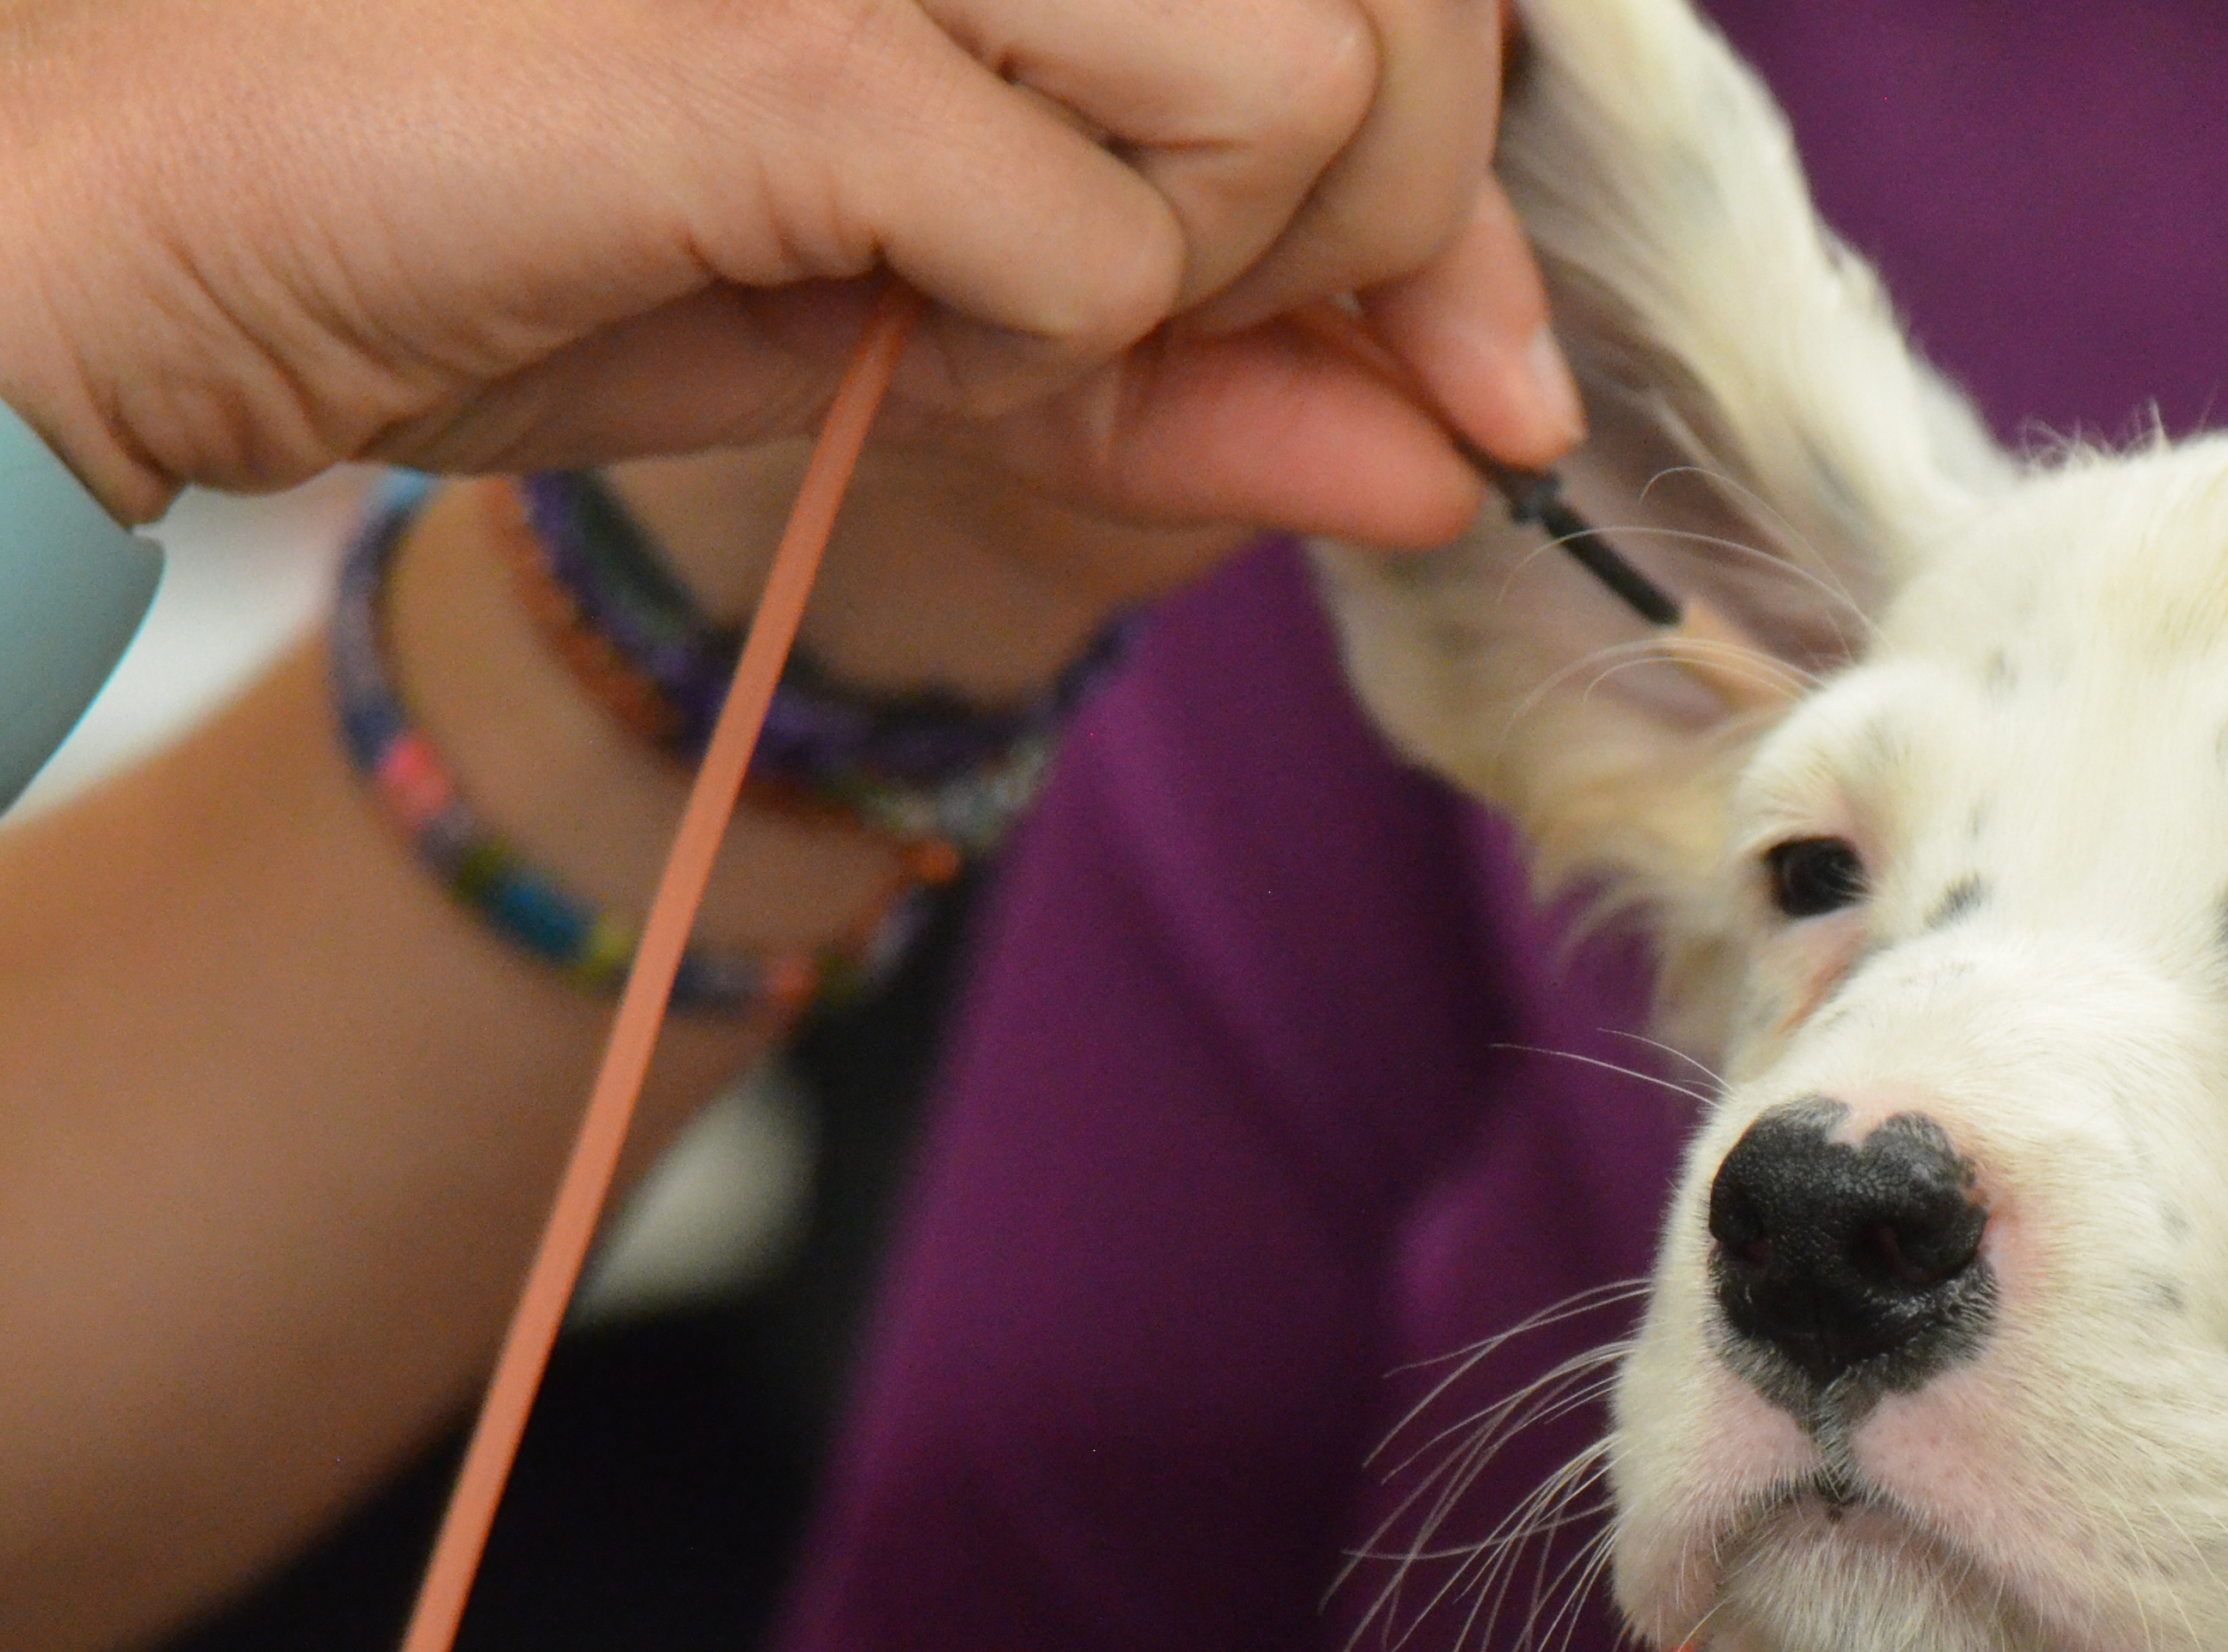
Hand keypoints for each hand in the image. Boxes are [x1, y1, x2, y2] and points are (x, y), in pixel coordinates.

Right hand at [0, 0, 1572, 543]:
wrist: (168, 231)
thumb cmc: (526, 227)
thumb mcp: (945, 324)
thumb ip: (1212, 365)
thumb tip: (1464, 450)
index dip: (1472, 171)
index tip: (1478, 361)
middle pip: (1401, 10)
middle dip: (1372, 236)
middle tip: (1155, 317)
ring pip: (1308, 88)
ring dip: (1193, 273)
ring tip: (978, 294)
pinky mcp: (806, 44)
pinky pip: (1113, 241)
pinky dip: (1035, 348)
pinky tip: (871, 319)